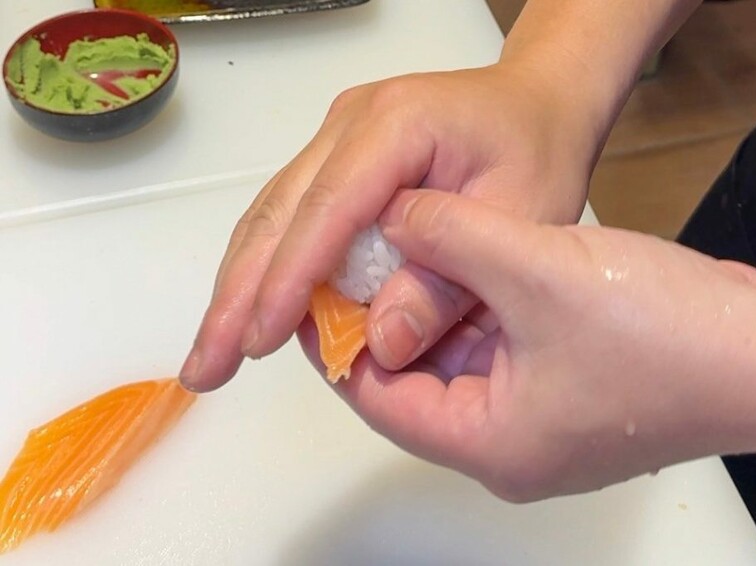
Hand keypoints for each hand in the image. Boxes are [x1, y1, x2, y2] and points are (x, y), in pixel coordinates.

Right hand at [181, 63, 606, 391]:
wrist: (536, 105)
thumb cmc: (537, 156)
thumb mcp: (519, 223)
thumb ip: (447, 284)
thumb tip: (378, 345)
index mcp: (398, 124)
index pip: (329, 206)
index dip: (290, 277)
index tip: (257, 340)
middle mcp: (351, 123)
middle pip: (278, 212)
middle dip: (238, 295)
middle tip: (206, 367)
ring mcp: (336, 137)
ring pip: (271, 215)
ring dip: (238, 287)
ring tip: (212, 354)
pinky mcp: (335, 158)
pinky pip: (290, 215)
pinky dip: (267, 269)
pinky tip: (249, 313)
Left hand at [298, 189, 755, 501]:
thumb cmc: (667, 336)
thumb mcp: (536, 267)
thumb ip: (451, 236)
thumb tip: (394, 214)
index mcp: (488, 444)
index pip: (380, 396)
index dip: (340, 340)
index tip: (317, 289)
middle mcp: (509, 442)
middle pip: (418, 374)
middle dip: (391, 313)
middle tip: (360, 254)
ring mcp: (544, 416)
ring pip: (464, 353)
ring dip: (441, 300)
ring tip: (407, 242)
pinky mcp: (573, 387)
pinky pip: (505, 343)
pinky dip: (484, 302)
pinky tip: (471, 255)